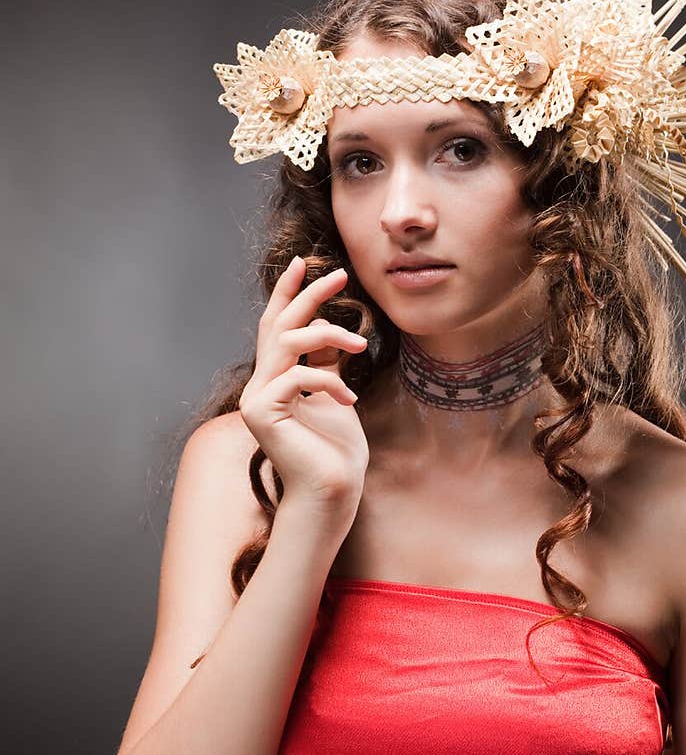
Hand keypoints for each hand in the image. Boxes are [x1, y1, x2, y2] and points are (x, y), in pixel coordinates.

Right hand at [238, 256, 369, 513]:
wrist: (333, 492)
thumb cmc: (338, 452)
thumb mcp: (335, 395)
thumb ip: (325, 363)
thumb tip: (325, 329)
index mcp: (274, 380)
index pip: (276, 327)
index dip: (287, 293)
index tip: (305, 262)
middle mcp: (259, 386)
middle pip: (279, 326)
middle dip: (309, 295)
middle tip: (340, 273)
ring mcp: (256, 400)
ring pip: (288, 343)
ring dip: (330, 335)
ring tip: (361, 345)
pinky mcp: (261, 413)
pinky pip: (297, 376)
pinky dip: (328, 381)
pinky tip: (350, 400)